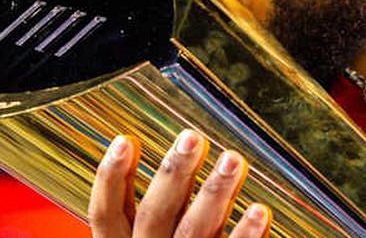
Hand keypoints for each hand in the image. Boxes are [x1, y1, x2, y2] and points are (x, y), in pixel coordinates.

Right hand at [88, 129, 270, 237]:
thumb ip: (144, 219)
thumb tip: (148, 153)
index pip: (105, 214)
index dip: (111, 178)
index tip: (125, 140)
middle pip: (154, 215)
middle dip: (173, 175)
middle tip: (193, 138)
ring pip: (194, 232)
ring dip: (214, 194)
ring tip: (232, 158)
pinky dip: (245, 235)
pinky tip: (260, 210)